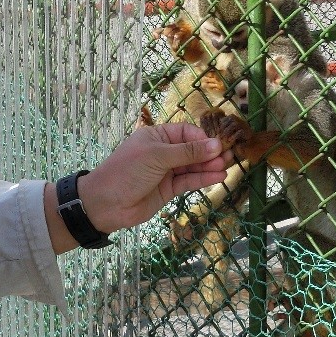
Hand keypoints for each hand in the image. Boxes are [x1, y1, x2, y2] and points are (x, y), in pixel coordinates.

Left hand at [77, 122, 233, 233]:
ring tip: (229, 166)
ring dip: (210, 166)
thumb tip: (216, 145)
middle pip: (192, 150)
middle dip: (210, 152)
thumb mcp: (157, 157)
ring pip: (193, 167)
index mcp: (156, 136)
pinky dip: (203, 179)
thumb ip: (187, 153)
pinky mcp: (168, 190)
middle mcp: (163, 152)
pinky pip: (189, 182)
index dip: (202, 138)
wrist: (105, 204)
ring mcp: (166, 172)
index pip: (186, 132)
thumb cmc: (127, 172)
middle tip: (231, 156)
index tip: (218, 145)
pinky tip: (218, 177)